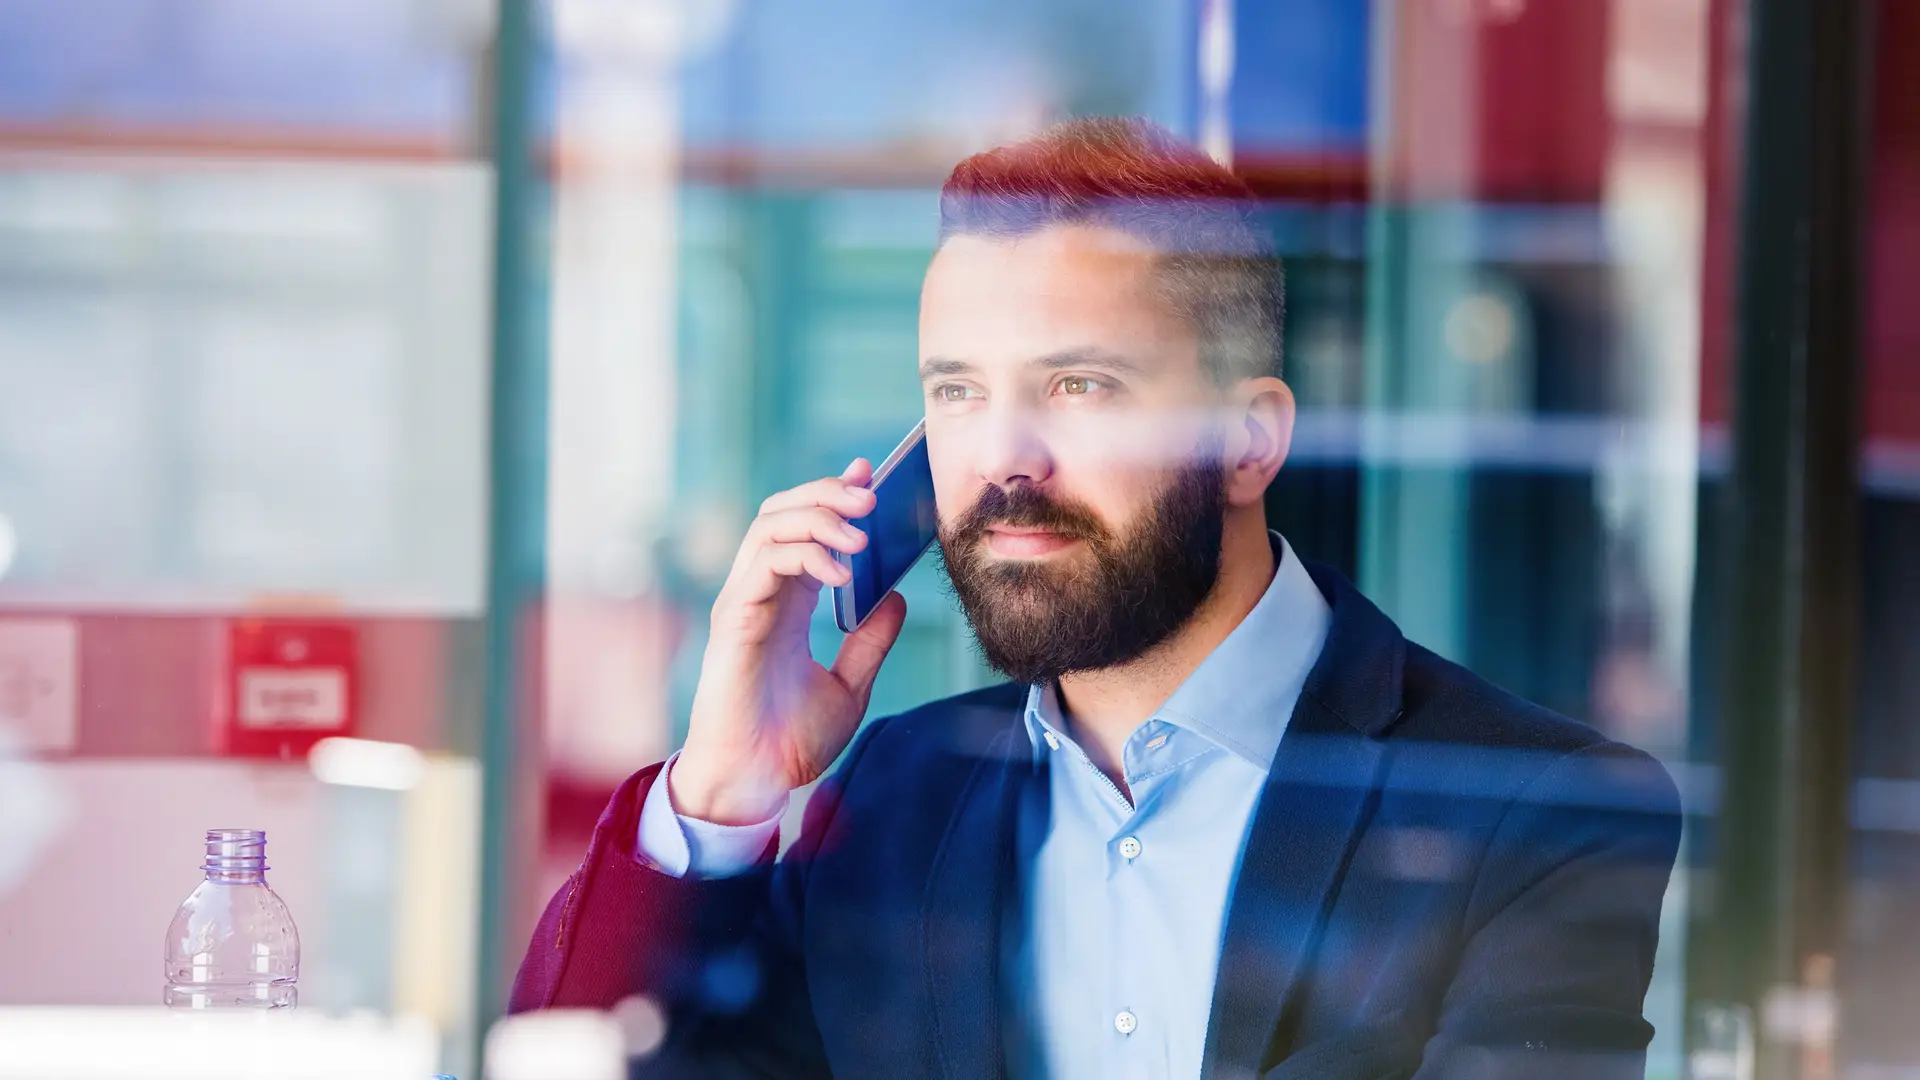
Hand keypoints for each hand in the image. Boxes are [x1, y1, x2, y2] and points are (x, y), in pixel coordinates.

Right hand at [671, 459, 909, 824]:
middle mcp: (761, 594)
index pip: (804, 528)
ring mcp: (743, 602)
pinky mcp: (733, 619)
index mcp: (786, 603)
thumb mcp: (850, 688)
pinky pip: (765, 564)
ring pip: (770, 526)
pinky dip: (805, 555)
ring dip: (820, 517)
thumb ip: (870, 642)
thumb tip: (897, 597)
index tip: (869, 476)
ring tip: (862, 532)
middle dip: (827, 493)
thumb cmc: (789, 743)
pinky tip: (841, 573)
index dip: (833, 495)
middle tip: (872, 495)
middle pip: (783, 512)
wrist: (754, 784)